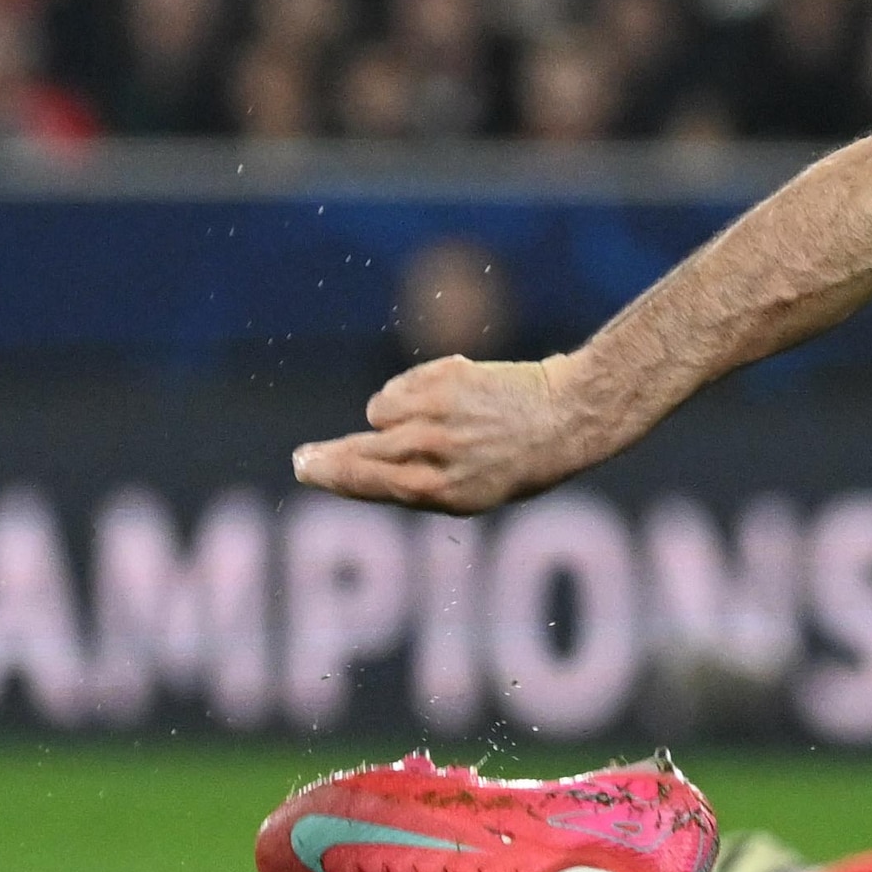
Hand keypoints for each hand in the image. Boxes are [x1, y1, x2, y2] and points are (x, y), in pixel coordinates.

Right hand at [292, 354, 597, 514]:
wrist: (567, 416)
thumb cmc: (519, 463)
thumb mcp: (472, 493)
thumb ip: (414, 485)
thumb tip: (349, 471)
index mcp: (445, 492)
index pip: (369, 484)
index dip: (331, 477)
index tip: (304, 469)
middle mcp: (437, 453)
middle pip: (360, 453)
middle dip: (330, 456)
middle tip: (305, 458)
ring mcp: (439, 413)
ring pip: (377, 414)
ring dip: (391, 419)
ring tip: (432, 426)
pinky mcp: (443, 379)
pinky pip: (400, 388)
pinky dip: (411, 394)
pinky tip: (447, 401)